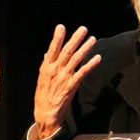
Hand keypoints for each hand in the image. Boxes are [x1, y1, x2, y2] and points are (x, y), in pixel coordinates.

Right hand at [32, 25, 100, 139]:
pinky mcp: (72, 84)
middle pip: (66, 51)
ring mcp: (64, 77)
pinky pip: (83, 72)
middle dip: (75, 39)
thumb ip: (47, 64)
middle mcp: (55, 70)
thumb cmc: (43, 94)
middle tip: (83, 29)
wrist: (46, 112)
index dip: (57, 38)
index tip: (61, 27)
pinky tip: (97, 57)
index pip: (52, 49)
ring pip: (76, 59)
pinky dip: (90, 64)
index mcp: (46, 67)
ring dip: (85, 48)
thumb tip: (47, 53)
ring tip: (92, 39)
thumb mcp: (41, 78)